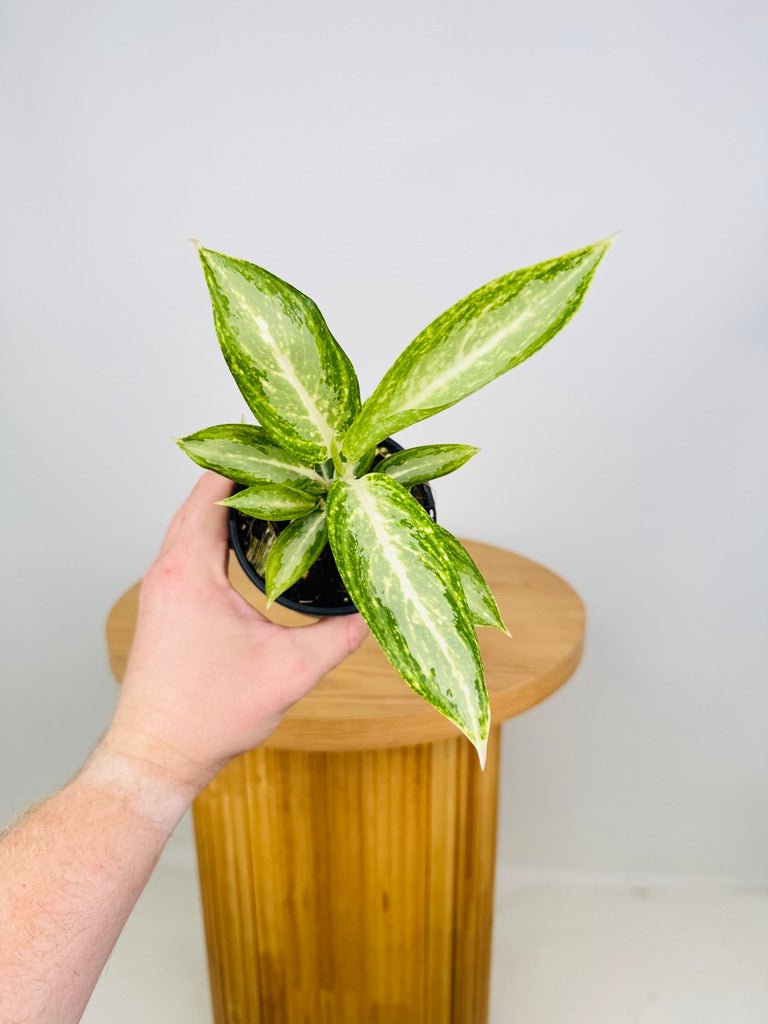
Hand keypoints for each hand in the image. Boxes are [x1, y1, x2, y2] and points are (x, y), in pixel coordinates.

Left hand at [103, 472, 367, 796]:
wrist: (156, 755)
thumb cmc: (208, 716)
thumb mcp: (289, 672)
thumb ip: (338, 636)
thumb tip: (373, 610)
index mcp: (189, 571)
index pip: (211, 490)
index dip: (248, 460)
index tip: (285, 447)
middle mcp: (166, 571)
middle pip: (202, 499)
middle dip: (246, 477)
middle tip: (292, 465)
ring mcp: (161, 588)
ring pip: (194, 525)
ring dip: (230, 506)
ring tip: (278, 495)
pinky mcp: (164, 605)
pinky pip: (189, 549)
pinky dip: (217, 533)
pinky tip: (249, 542)